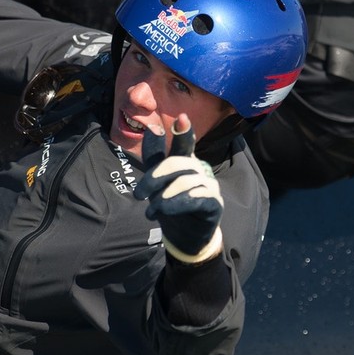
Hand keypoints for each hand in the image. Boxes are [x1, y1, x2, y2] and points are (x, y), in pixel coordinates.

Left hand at [134, 114, 223, 263]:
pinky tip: (166, 210)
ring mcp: (209, 186)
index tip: (181, 118)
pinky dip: (178, 203)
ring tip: (151, 211)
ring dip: (162, 197)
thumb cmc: (169, 203)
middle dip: (153, 178)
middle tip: (138, 194)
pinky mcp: (214, 203)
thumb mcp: (156, 181)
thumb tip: (153, 128)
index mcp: (185, 161)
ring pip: (185, 181)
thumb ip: (154, 157)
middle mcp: (199, 169)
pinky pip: (198, 197)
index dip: (183, 132)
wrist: (184, 236)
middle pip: (177, 163)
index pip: (184, 143)